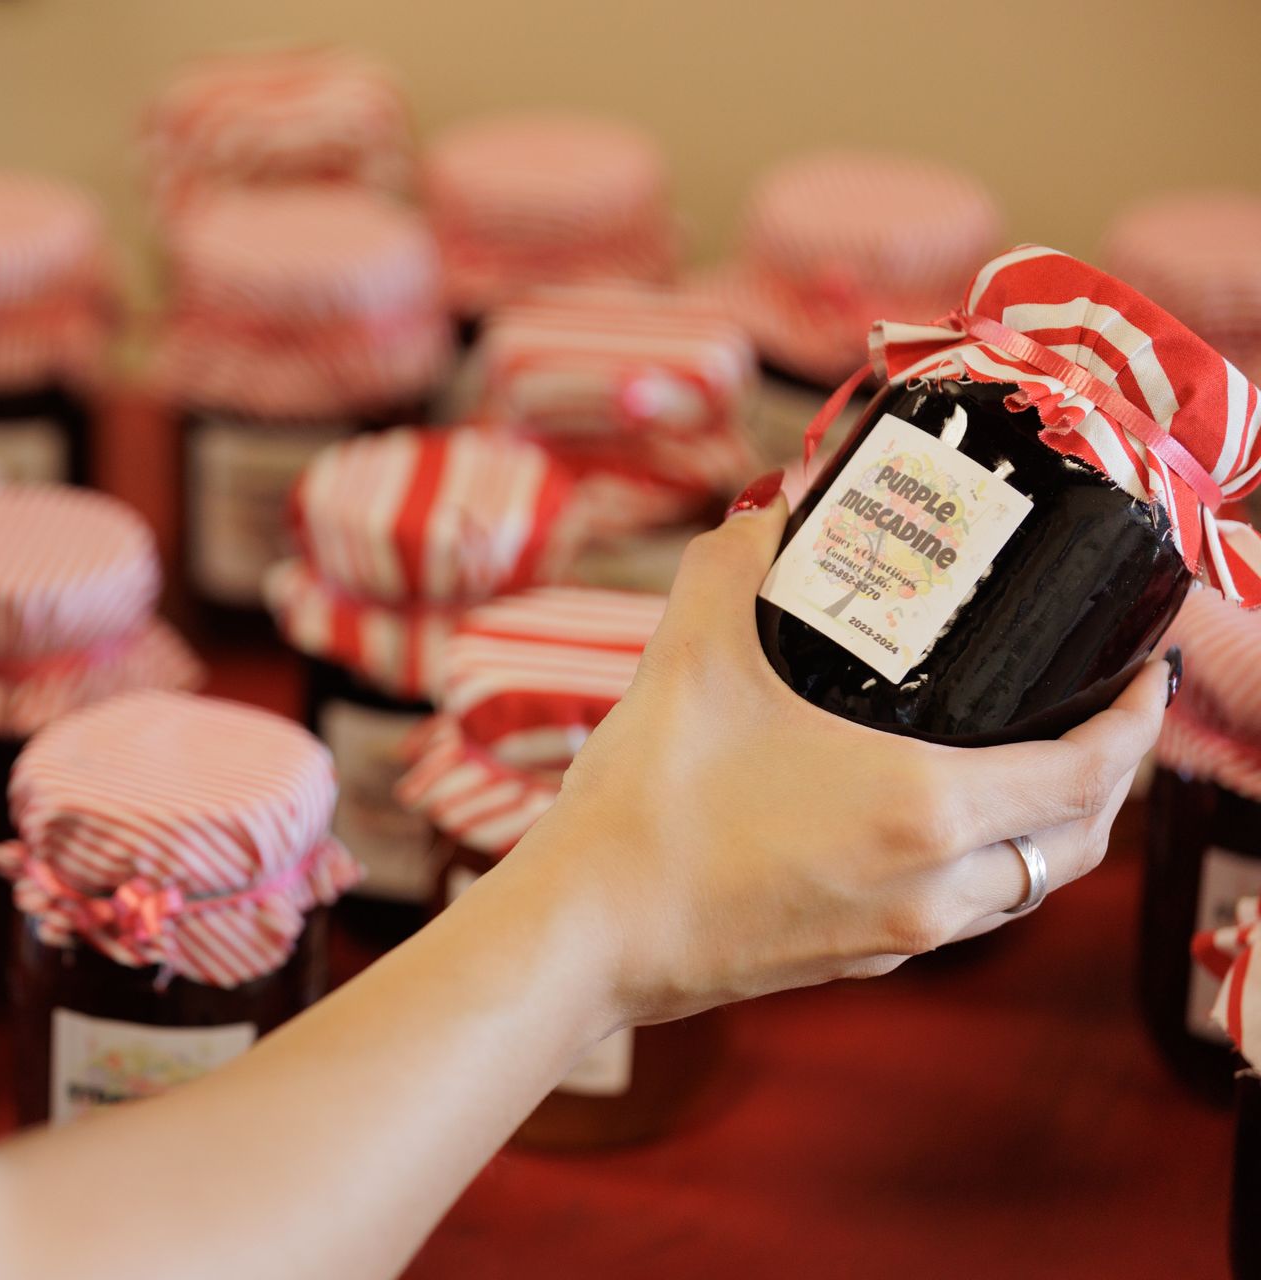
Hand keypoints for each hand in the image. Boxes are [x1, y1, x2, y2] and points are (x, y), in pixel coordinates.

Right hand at [516, 485, 1171, 1028]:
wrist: (586, 931)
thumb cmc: (647, 808)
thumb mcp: (692, 654)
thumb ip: (739, 560)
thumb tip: (777, 503)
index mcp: (923, 807)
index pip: (1089, 770)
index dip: (1137, 718)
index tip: (1144, 672)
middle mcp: (934, 886)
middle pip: (1079, 839)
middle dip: (1109, 775)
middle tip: (1098, 710)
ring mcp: (898, 935)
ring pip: (1026, 887)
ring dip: (1052, 828)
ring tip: (1030, 763)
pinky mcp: (856, 961)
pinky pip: (959, 915)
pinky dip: (983, 867)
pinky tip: (929, 823)